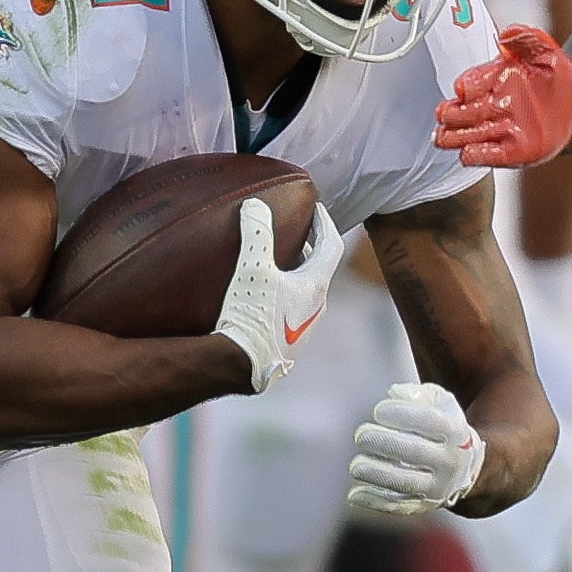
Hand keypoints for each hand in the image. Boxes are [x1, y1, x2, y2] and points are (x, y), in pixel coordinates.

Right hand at [212, 198, 344, 391]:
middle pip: (319, 269)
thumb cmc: (252, 317)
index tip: (317, 209)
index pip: (331, 246)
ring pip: (306, 292)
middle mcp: (316, 309)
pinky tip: (265, 295)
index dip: (325, 223)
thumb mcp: (252, 269)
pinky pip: (292, 310)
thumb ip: (256, 234)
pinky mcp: (287, 344)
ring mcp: (303, 329)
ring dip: (296, 273)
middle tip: (297, 231)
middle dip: (309, 247)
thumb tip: (255, 205)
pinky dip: (285, 293)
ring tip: (278, 261)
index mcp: (315, 287)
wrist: (241, 366)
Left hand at [348, 381, 483, 515]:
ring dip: (378, 475)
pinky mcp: (423, 504)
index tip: (378, 411)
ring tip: (356, 465)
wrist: (463, 468)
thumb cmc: (440, 427)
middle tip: (361, 435)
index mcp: (454, 431)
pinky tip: (354, 494)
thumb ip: (418, 394)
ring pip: (407, 483)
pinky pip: (399, 506)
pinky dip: (376, 502)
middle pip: (417, 452)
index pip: (430, 421)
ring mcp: (438, 486)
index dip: (403, 414)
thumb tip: (395, 393)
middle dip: (385, 443)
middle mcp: (449, 460)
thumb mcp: (439, 403)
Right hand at [433, 25, 571, 168]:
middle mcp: (493, 105)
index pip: (470, 82)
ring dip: (454, 136)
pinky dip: (475, 154)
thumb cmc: (556, 77)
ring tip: (444, 137)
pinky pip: (488, 154)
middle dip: (451, 114)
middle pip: (461, 112)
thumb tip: (507, 35)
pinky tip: (468, 152)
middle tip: (445, 116)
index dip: (465, 86)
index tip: (464, 89)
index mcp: (495, 79)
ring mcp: (500, 129)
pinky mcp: (512, 151)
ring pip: (466, 134)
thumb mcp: (545, 50)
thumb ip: (526, 38)